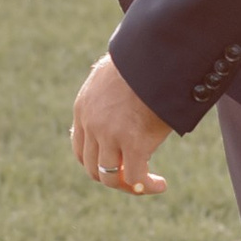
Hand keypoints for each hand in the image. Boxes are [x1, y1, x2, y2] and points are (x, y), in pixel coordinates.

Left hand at [71, 52, 171, 196]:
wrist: (157, 54)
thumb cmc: (143, 62)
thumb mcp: (112, 76)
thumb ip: (108, 95)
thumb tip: (117, 101)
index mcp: (83, 108)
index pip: (80, 149)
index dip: (95, 163)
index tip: (115, 165)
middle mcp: (91, 125)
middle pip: (92, 168)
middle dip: (113, 177)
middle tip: (134, 176)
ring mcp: (110, 135)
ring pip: (111, 177)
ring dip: (129, 185)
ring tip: (149, 182)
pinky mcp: (133, 143)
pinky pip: (136, 177)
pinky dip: (146, 186)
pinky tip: (160, 184)